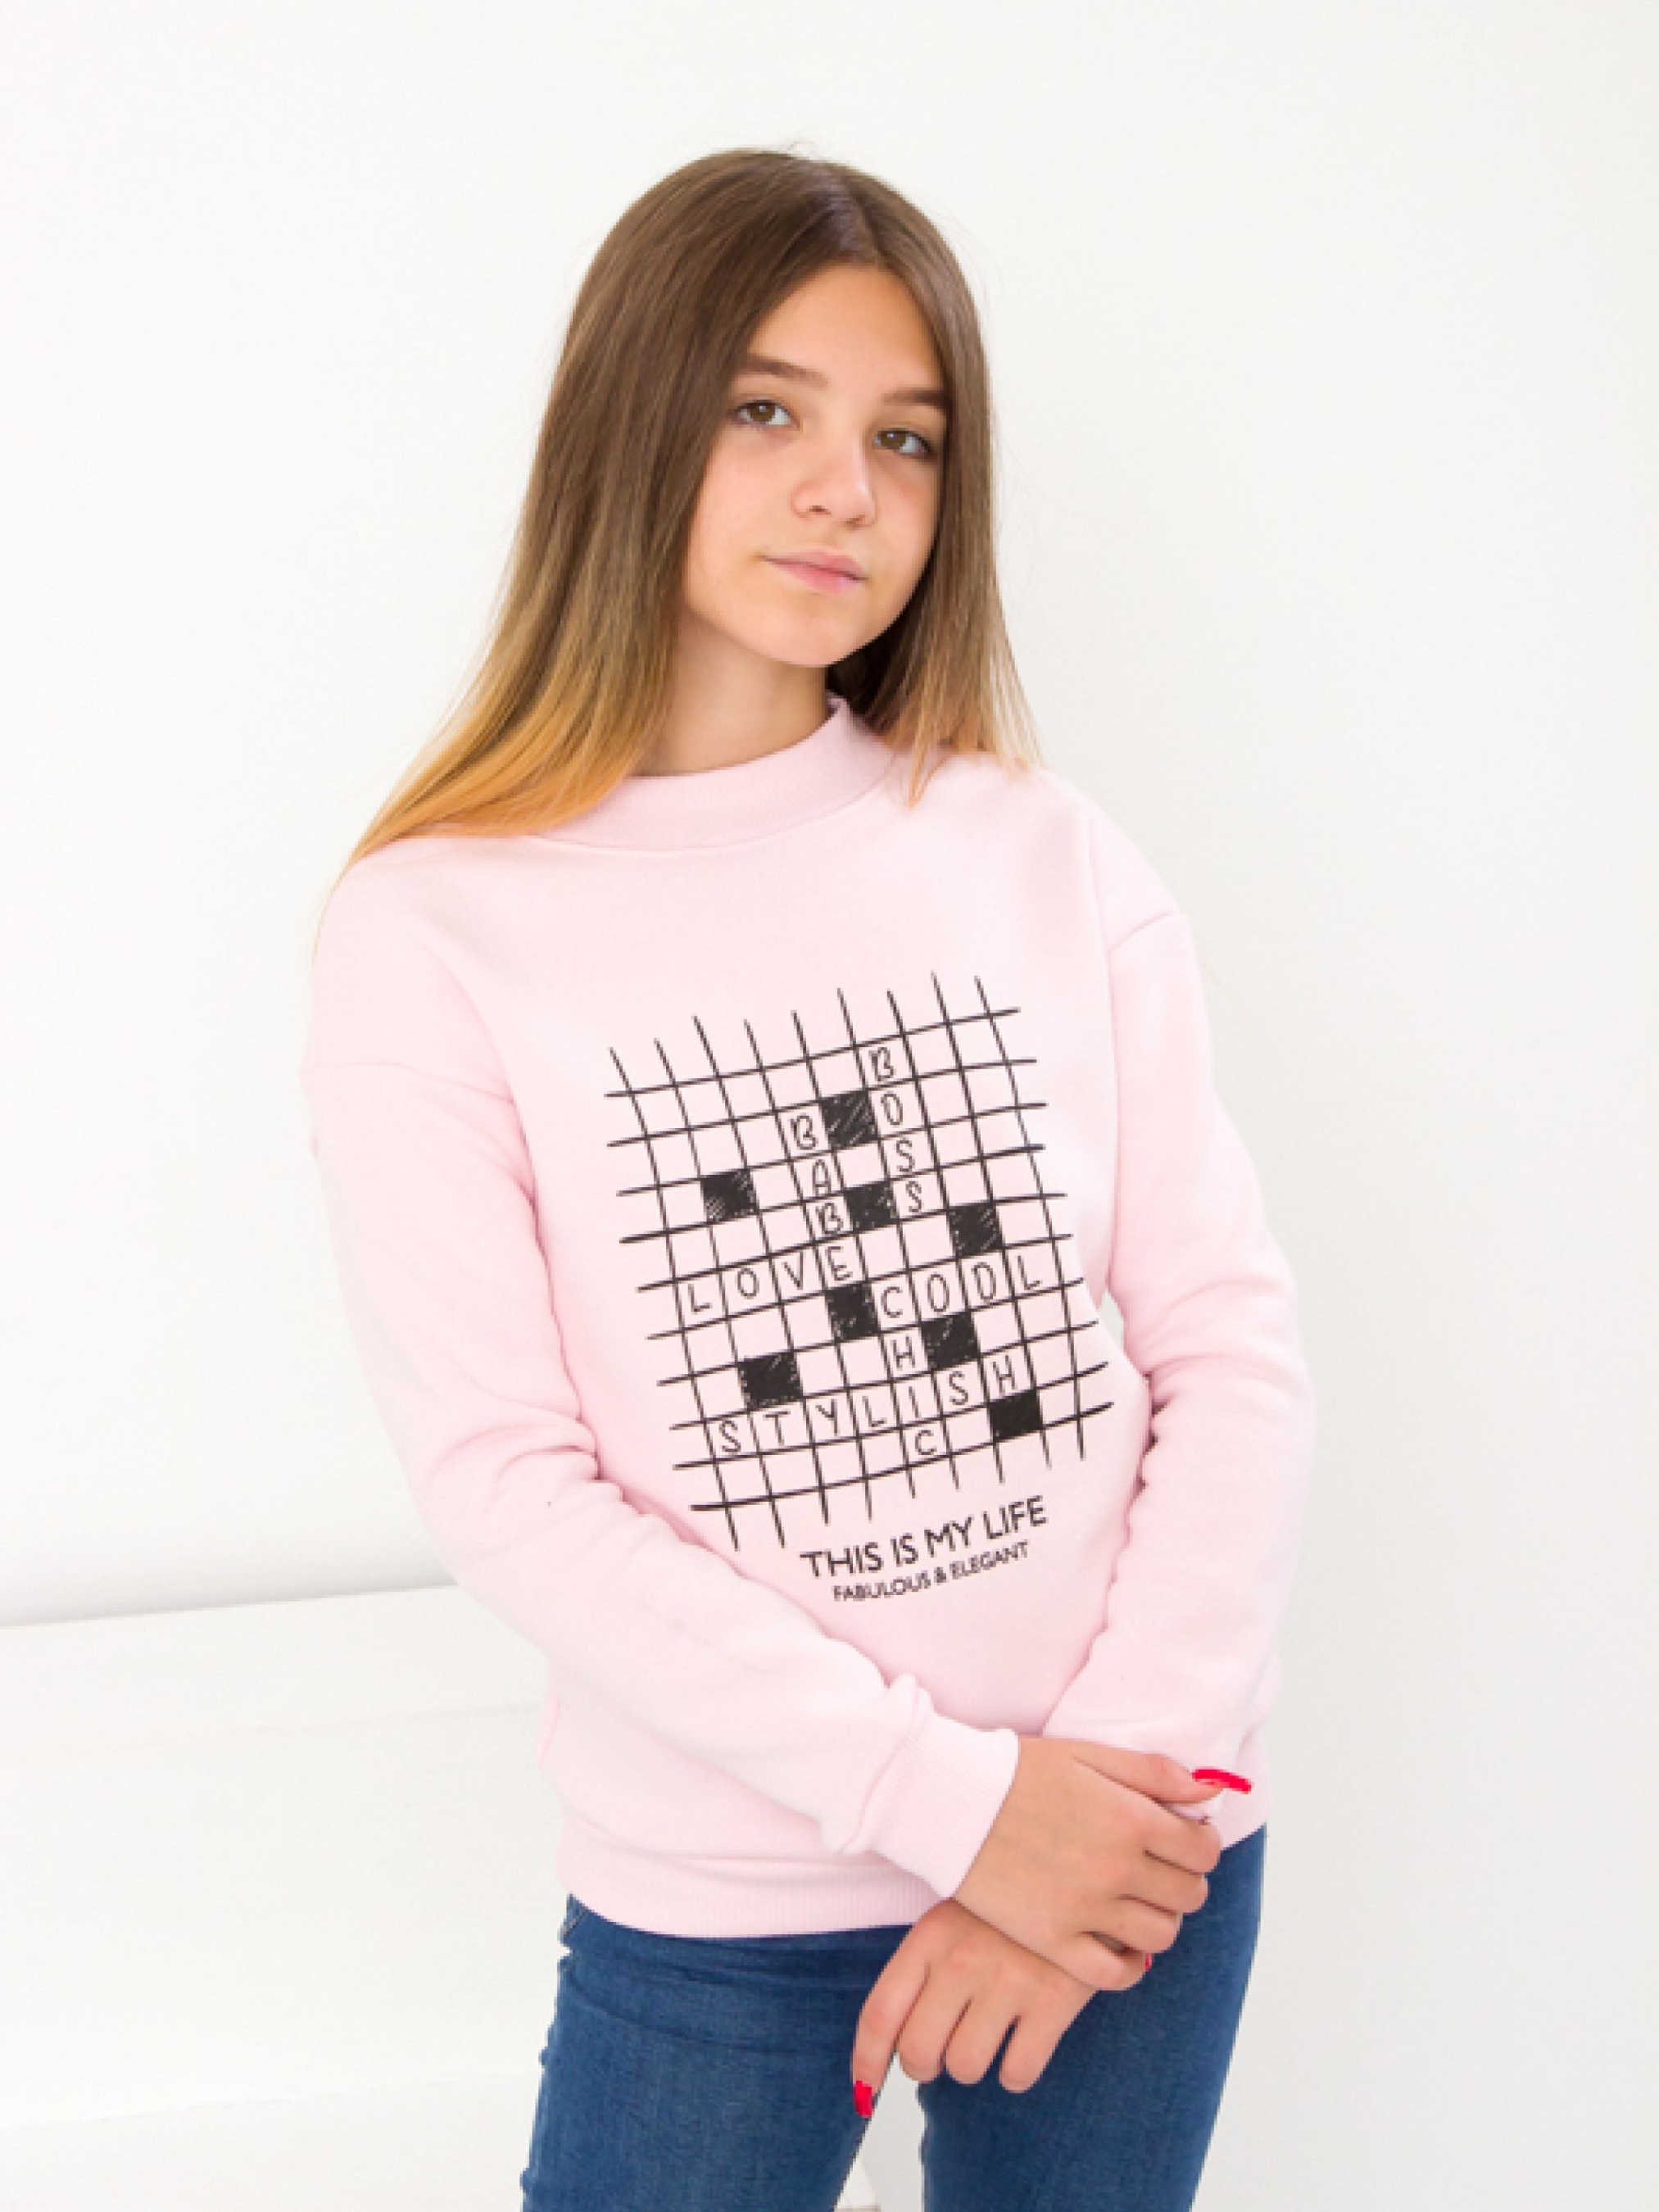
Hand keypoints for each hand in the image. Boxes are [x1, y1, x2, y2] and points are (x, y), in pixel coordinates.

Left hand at [850, 1897, 1108, 2102]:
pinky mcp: (1054, 2001)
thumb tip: (889, 2042)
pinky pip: (1018, 2072)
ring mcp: (1009, 1980)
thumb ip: (922, 1970)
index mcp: (931, 1935)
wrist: (1082, 1874)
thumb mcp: (954, 1916)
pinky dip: (1016, 2072)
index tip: (865, 2090)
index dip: (867, 2061)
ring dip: (971, 2064)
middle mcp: (963, 1959)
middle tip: (940, 2052)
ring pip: (965, 2067)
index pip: (881, 2013)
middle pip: (918, 2051)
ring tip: (987, 2037)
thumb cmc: (1005, 1908)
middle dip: (924, 2065)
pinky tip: (1023, 2045)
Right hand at [952, 1738, 1223, 1992]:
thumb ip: (1153, 1773)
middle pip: (1189, 1895)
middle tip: (1160, 1869)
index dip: (1200, 1844)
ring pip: (1160, 1935)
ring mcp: (1085, 1909)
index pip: (1202, 1850)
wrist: (949, 1802)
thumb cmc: (1019, 1770)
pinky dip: (1127, 1965)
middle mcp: (1116, 1869)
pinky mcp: (1052, 1940)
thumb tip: (1209, 1789)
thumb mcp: (1088, 1755)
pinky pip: (1113, 1973)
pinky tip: (1117, 1943)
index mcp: (1130, 1818)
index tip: (1184, 1838)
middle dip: (1184, 1880)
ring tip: (1137, 1902)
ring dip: (1160, 1919)